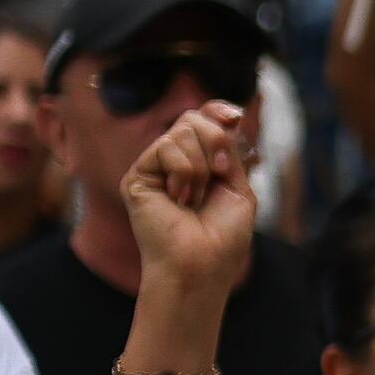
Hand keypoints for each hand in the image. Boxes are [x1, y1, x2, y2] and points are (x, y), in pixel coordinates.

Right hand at [117, 102, 263, 311]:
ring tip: (194, 197)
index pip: (203, 121)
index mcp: (199, 164)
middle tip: (219, 172)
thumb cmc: (222, 237)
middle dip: (216, 140)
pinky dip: (183, 172)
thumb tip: (226, 116)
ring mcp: (154, 168)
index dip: (217, 111)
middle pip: (193, 118)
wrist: (202, 264)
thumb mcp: (237, 186)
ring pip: (181, 131)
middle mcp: (174, 163)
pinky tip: (178, 198)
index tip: (235, 116)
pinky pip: (165, 147)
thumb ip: (229, 151)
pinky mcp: (137, 176)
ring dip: (200, 165)